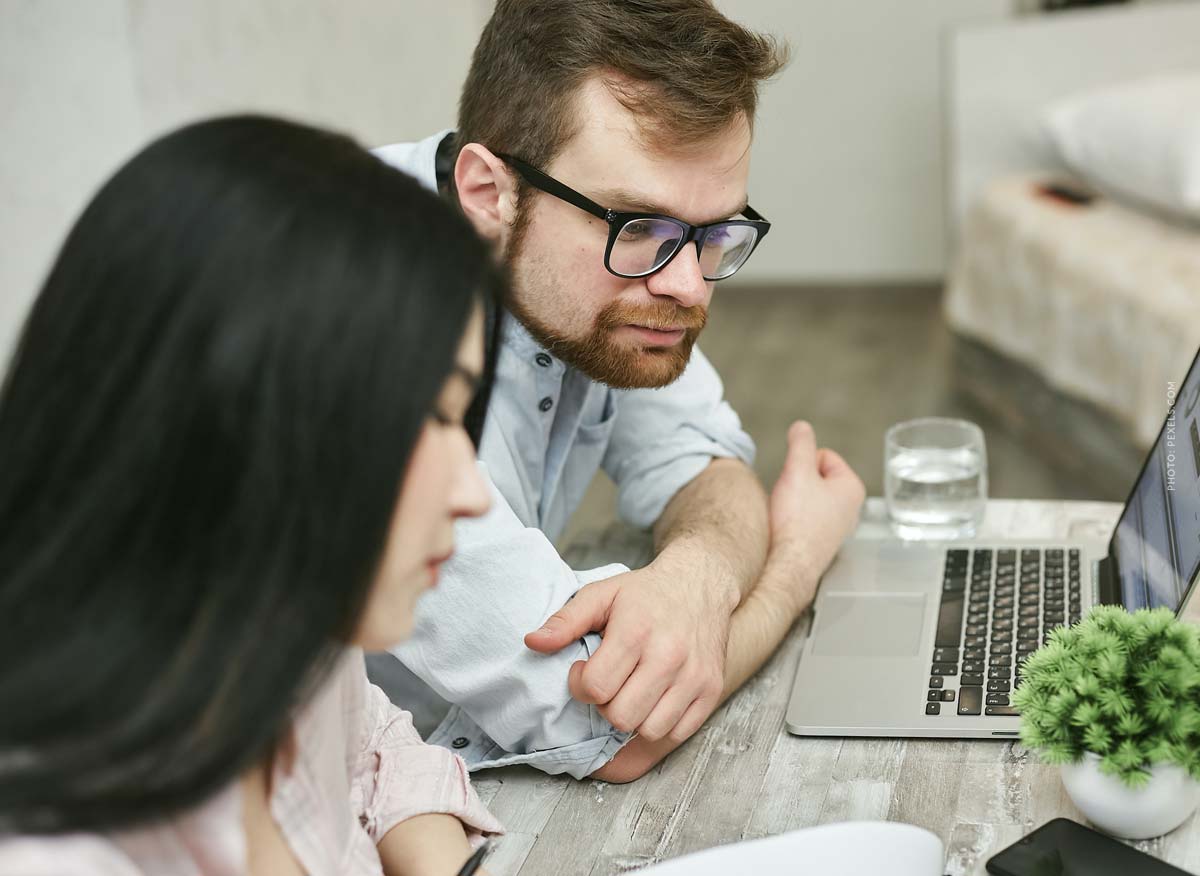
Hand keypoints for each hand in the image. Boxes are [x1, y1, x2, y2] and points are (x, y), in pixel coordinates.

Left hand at [524, 558, 731, 743]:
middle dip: (606, 705)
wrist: (700, 583)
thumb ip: (565, 621)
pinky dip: (660, 724)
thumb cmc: (645, 593)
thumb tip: (533, 643)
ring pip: (650, 731)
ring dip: (633, 718)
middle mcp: (668, 656)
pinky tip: (652, 700)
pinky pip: (678, 733)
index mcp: (636, 631)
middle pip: (621, 716)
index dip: (581, 685)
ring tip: (630, 691)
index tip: (585, 670)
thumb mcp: (602, 595)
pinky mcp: (711, 689)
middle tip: (609, 683)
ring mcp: (693, 676)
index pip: (596, 688)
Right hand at [764, 421, 864, 612]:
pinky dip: (794, 519)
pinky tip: (788, 529)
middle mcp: (851, 508)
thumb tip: (801, 427)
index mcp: (851, 487)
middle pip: (816, 476)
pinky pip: (805, 517)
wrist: (787, 566)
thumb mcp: (797, 471)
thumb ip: (801, 443)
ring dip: (794, 501)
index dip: (802, 463)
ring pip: (809, 497)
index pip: (823, 455)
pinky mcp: (822, 541)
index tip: (795, 482)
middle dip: (798, 482)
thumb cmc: (796, 522)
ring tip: (788, 516)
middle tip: (790, 500)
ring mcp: (837, 526)